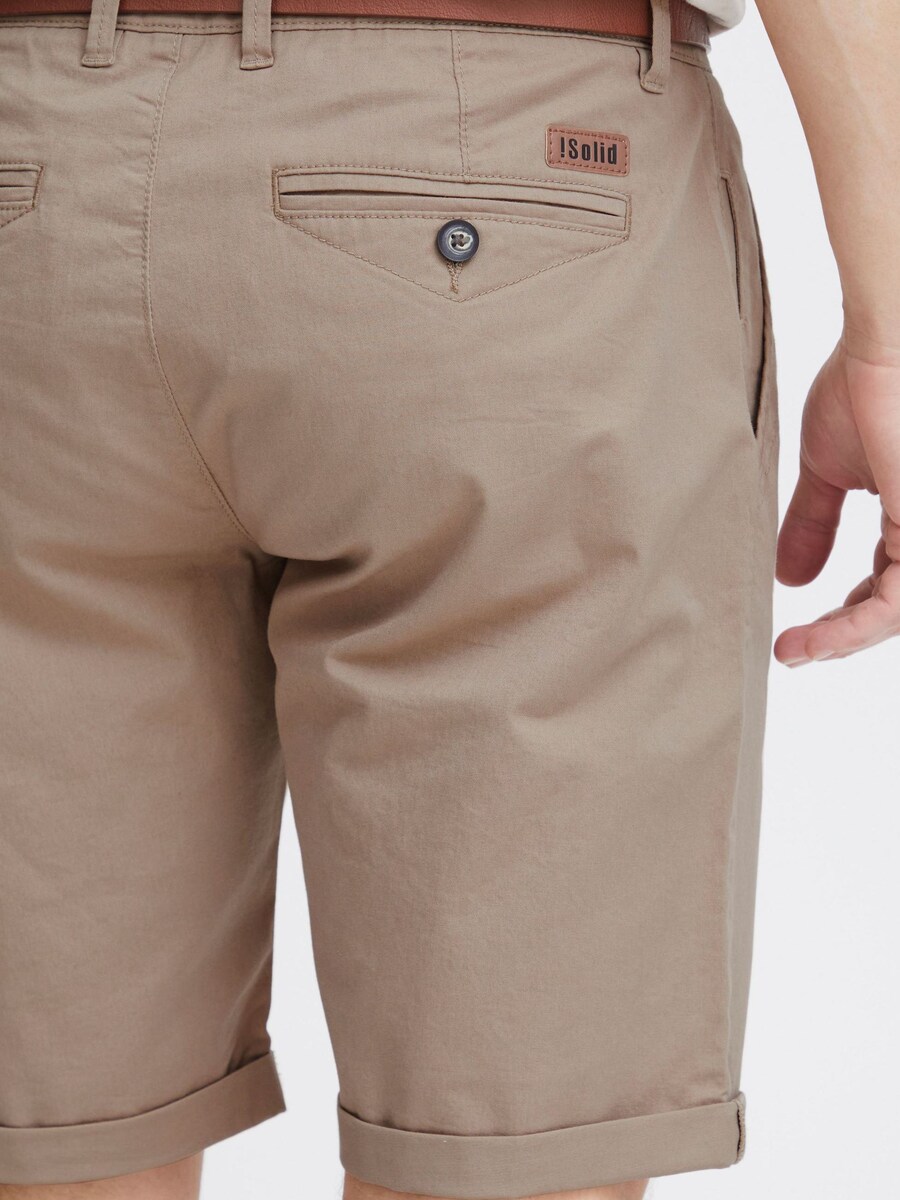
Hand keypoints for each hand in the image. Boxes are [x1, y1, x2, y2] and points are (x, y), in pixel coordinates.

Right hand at [774, 331, 899, 665]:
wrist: (884, 344)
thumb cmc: (864, 385)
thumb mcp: (829, 471)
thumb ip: (814, 524)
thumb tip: (788, 577)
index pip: (888, 582)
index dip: (847, 612)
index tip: (800, 631)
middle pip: (892, 604)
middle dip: (843, 634)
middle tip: (795, 650)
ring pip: (894, 612)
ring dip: (842, 641)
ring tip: (795, 652)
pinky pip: (894, 605)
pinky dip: (850, 630)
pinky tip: (809, 640)